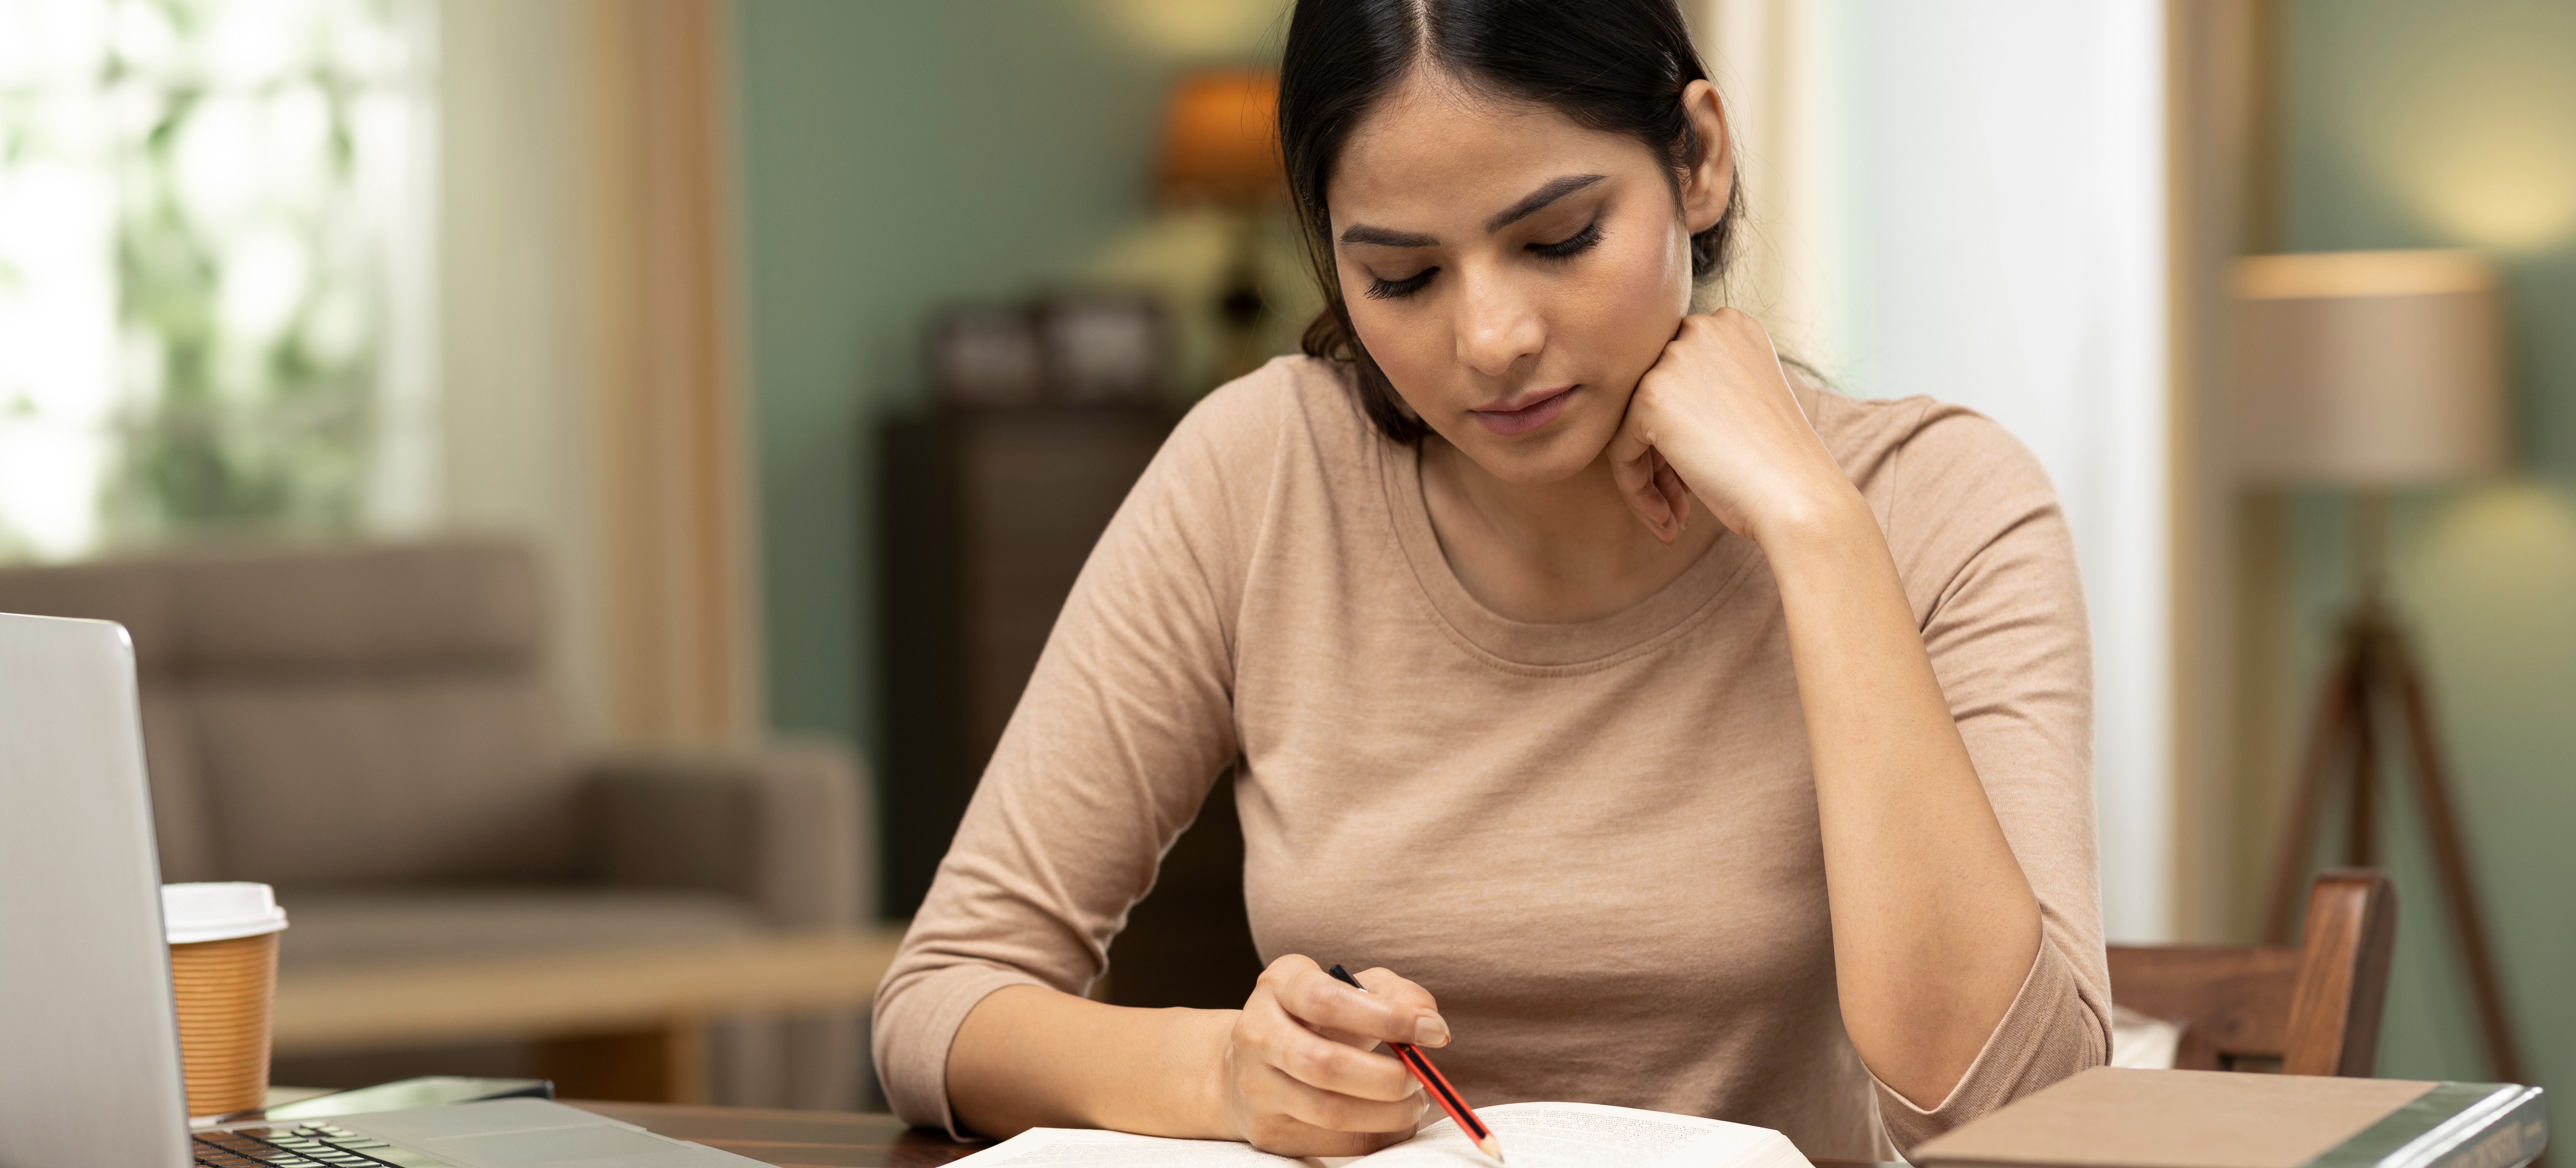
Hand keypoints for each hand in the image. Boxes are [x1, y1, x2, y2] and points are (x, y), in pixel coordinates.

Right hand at [1216, 955, 1441, 1156]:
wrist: (1253, 1063)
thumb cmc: (1317, 1018)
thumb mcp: (1351, 988)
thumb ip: (1396, 995)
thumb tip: (1431, 1025)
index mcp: (1279, 984)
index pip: (1328, 1000)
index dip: (1386, 1018)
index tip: (1433, 1032)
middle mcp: (1257, 1033)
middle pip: (1324, 1064)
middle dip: (1387, 1078)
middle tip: (1419, 1079)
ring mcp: (1256, 1085)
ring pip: (1329, 1111)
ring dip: (1388, 1114)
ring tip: (1413, 1103)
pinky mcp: (1266, 1129)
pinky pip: (1332, 1142)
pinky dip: (1376, 1136)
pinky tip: (1391, 1121)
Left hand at [1605, 309, 1856, 546]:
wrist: (1798, 496)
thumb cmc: (1780, 464)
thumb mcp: (1747, 402)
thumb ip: (1704, 388)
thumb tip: (1656, 411)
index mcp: (1731, 326)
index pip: (1678, 375)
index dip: (1683, 428)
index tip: (1695, 470)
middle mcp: (1703, 329)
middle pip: (1653, 397)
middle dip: (1662, 455)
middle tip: (1679, 499)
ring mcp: (1674, 358)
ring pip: (1633, 425)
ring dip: (1650, 476)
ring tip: (1670, 516)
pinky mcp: (1650, 396)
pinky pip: (1621, 449)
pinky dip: (1636, 489)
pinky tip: (1663, 519)